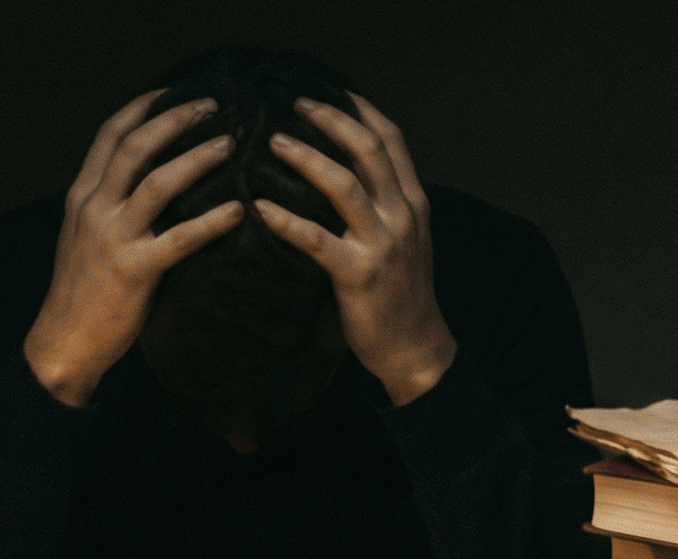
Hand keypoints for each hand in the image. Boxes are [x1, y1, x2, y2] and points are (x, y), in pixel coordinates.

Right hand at [23, 92, 244, 407]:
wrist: (63, 344)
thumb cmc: (81, 293)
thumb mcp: (82, 238)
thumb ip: (106, 207)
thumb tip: (143, 184)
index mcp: (82, 197)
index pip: (110, 135)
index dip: (143, 107)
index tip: (174, 91)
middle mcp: (95, 208)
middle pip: (136, 146)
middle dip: (176, 119)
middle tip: (212, 107)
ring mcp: (113, 238)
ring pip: (159, 182)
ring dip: (197, 158)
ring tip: (228, 145)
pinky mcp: (135, 270)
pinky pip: (180, 238)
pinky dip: (212, 221)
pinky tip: (238, 211)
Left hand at [259, 96, 456, 405]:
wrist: (416, 348)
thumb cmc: (402, 296)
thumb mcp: (405, 241)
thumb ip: (384, 206)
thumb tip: (349, 175)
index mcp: (413, 203)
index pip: (392, 140)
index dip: (362, 110)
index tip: (332, 90)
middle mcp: (402, 215)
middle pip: (369, 149)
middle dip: (331, 120)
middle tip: (294, 104)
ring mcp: (381, 244)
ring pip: (344, 185)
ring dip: (306, 158)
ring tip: (273, 143)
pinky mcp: (357, 275)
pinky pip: (316, 239)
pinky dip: (286, 220)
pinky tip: (261, 209)